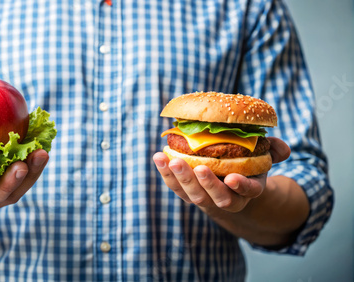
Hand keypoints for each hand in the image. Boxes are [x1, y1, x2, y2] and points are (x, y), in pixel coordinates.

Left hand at [152, 137, 289, 212]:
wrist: (228, 183)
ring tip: (170, 160)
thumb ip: (274, 151)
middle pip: (214, 197)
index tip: (233, 178)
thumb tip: (283, 148)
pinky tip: (158, 157)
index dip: (241, 187)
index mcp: (247, 190)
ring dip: (180, 178)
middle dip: (205, 184)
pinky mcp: (186, 192)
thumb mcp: (264, 157)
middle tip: (198, 168)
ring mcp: (203, 197)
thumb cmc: (247, 165)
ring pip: (191, 194)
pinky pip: (175, 186)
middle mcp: (225, 198)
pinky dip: (165, 173)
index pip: (246, 192)